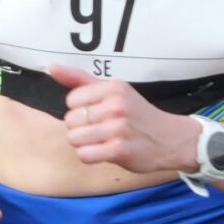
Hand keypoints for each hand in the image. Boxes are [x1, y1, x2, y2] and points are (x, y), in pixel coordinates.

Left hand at [45, 64, 198, 172]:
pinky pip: (84, 155)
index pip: (71, 100)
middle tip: (102, 129)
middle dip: (81, 128)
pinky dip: (91, 156)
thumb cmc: (136, 114)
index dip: (80, 109)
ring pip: (74, 139)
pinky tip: (105, 152)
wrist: (172, 138)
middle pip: (70, 121)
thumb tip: (52, 67)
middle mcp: (116, 105)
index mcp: (113, 88)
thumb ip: (80, 79)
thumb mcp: (114, 91)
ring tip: (103, 140)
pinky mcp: (119, 150)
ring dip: (85, 144)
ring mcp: (118, 128)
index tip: (98, 113)